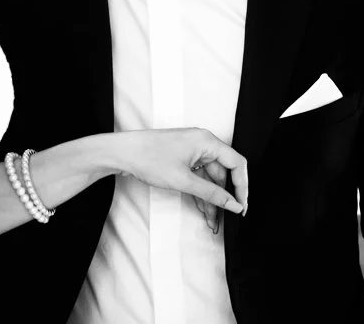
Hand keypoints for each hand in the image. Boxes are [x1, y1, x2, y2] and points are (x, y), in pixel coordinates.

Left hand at [112, 128, 249, 224]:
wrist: (120, 153)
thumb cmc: (149, 158)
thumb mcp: (184, 180)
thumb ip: (212, 194)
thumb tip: (233, 204)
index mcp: (207, 141)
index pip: (237, 164)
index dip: (242, 187)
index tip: (241, 206)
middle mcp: (202, 143)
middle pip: (222, 174)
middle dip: (223, 198)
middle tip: (223, 220)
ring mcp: (191, 151)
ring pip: (209, 178)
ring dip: (211, 199)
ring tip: (212, 222)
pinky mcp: (181, 158)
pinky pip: (198, 177)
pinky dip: (200, 193)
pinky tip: (202, 210)